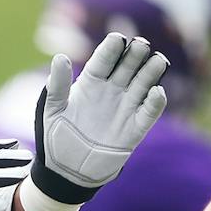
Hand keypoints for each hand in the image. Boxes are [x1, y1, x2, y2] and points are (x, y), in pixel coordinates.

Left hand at [20, 33, 167, 210]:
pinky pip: (148, 113)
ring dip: (151, 72)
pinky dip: (154, 102)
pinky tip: (158, 92)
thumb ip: (57, 85)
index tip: (118, 38)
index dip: (111, 49)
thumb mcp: (52, 110)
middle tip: (142, 44)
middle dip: (135, 55)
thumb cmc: (56, 137)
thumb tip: (59, 57)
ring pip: (142, 85)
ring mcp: (124, 108)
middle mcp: (111, 91)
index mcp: (90, 83)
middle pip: (127, 67)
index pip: (104, 60)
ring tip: (159, 60)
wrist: (67, 171)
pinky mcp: (134, 129)